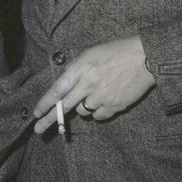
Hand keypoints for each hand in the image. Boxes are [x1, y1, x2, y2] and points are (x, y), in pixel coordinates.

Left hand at [32, 36, 154, 132]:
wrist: (146, 57)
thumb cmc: (117, 52)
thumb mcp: (90, 53)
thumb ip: (75, 68)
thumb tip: (65, 82)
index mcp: (80, 69)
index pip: (56, 90)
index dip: (44, 103)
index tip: (36, 113)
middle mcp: (88, 84)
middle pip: (64, 107)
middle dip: (49, 120)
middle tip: (38, 129)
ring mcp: (101, 97)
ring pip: (82, 112)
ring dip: (82, 108)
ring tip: (94, 94)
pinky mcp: (115, 106)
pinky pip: (98, 116)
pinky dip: (98, 112)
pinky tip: (105, 100)